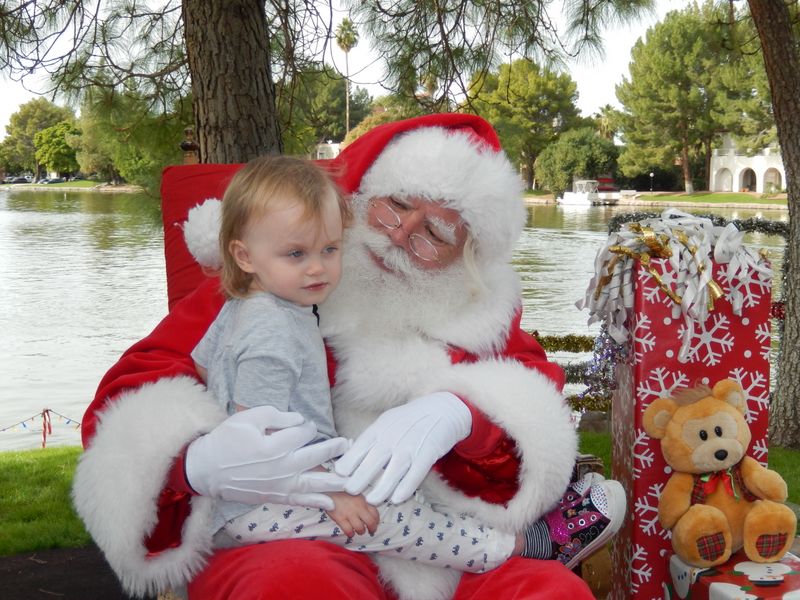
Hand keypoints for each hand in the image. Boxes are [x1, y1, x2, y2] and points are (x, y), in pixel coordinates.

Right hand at [185, 405, 349, 509]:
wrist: (207, 469)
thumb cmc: (227, 439)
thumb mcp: (248, 418)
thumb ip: (277, 415)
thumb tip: (299, 420)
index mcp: (275, 445)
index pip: (303, 433)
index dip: (307, 426)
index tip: (305, 425)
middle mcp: (281, 467)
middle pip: (316, 456)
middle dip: (335, 449)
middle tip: (347, 444)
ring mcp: (279, 485)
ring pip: (314, 483)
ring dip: (335, 481)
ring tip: (352, 479)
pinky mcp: (274, 497)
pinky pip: (300, 500)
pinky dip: (317, 502)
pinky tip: (332, 503)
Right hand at [325, 492, 379, 537]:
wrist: (328, 486)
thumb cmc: (342, 489)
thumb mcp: (355, 492)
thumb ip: (362, 501)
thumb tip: (368, 510)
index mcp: (363, 500)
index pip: (375, 513)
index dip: (376, 521)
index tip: (375, 523)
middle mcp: (359, 507)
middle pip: (371, 522)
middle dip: (372, 529)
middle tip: (370, 531)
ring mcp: (349, 513)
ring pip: (360, 529)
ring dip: (360, 531)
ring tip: (358, 531)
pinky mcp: (340, 518)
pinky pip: (348, 531)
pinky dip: (350, 534)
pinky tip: (350, 532)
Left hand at [335, 392, 470, 504]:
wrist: (440, 410)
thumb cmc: (407, 421)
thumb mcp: (386, 423)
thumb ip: (371, 440)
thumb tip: (349, 460)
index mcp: (380, 428)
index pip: (361, 446)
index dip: (349, 461)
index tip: (339, 475)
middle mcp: (394, 437)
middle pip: (375, 459)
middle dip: (360, 476)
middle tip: (350, 490)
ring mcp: (411, 446)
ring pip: (394, 470)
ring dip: (382, 487)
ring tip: (371, 500)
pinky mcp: (428, 454)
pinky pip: (415, 473)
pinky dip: (406, 487)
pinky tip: (397, 499)